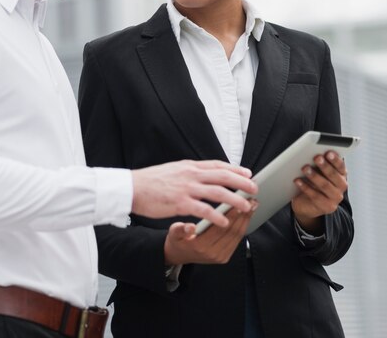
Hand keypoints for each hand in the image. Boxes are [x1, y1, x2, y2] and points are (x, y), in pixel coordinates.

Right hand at [131, 160, 257, 225]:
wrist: (131, 188)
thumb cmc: (150, 182)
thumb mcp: (173, 170)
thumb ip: (189, 172)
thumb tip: (202, 174)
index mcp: (189, 166)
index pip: (217, 165)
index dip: (235, 169)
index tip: (248, 173)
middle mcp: (191, 174)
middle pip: (223, 176)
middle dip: (241, 182)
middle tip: (254, 189)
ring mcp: (186, 188)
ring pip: (218, 192)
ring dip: (235, 199)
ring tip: (246, 207)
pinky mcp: (180, 202)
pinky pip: (204, 209)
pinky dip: (216, 216)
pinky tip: (224, 222)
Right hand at [164, 203, 256, 265]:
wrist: (178, 256)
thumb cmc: (177, 239)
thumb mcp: (173, 232)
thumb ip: (180, 229)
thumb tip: (190, 227)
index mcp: (199, 246)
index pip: (220, 228)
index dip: (231, 215)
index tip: (238, 201)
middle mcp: (212, 253)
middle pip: (232, 232)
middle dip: (243, 215)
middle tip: (250, 200)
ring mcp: (220, 256)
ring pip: (237, 236)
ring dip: (246, 220)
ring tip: (252, 205)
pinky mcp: (225, 256)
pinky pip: (237, 239)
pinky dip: (243, 226)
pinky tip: (247, 215)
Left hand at [291, 151, 347, 233]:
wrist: (308, 205)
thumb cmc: (313, 184)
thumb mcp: (318, 173)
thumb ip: (319, 165)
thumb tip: (312, 153)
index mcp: (341, 175)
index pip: (341, 166)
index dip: (335, 160)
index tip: (328, 152)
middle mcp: (341, 186)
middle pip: (333, 175)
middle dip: (324, 166)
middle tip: (316, 157)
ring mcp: (335, 198)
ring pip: (325, 185)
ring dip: (314, 176)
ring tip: (305, 168)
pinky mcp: (327, 207)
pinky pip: (315, 196)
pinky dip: (305, 187)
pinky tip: (298, 180)